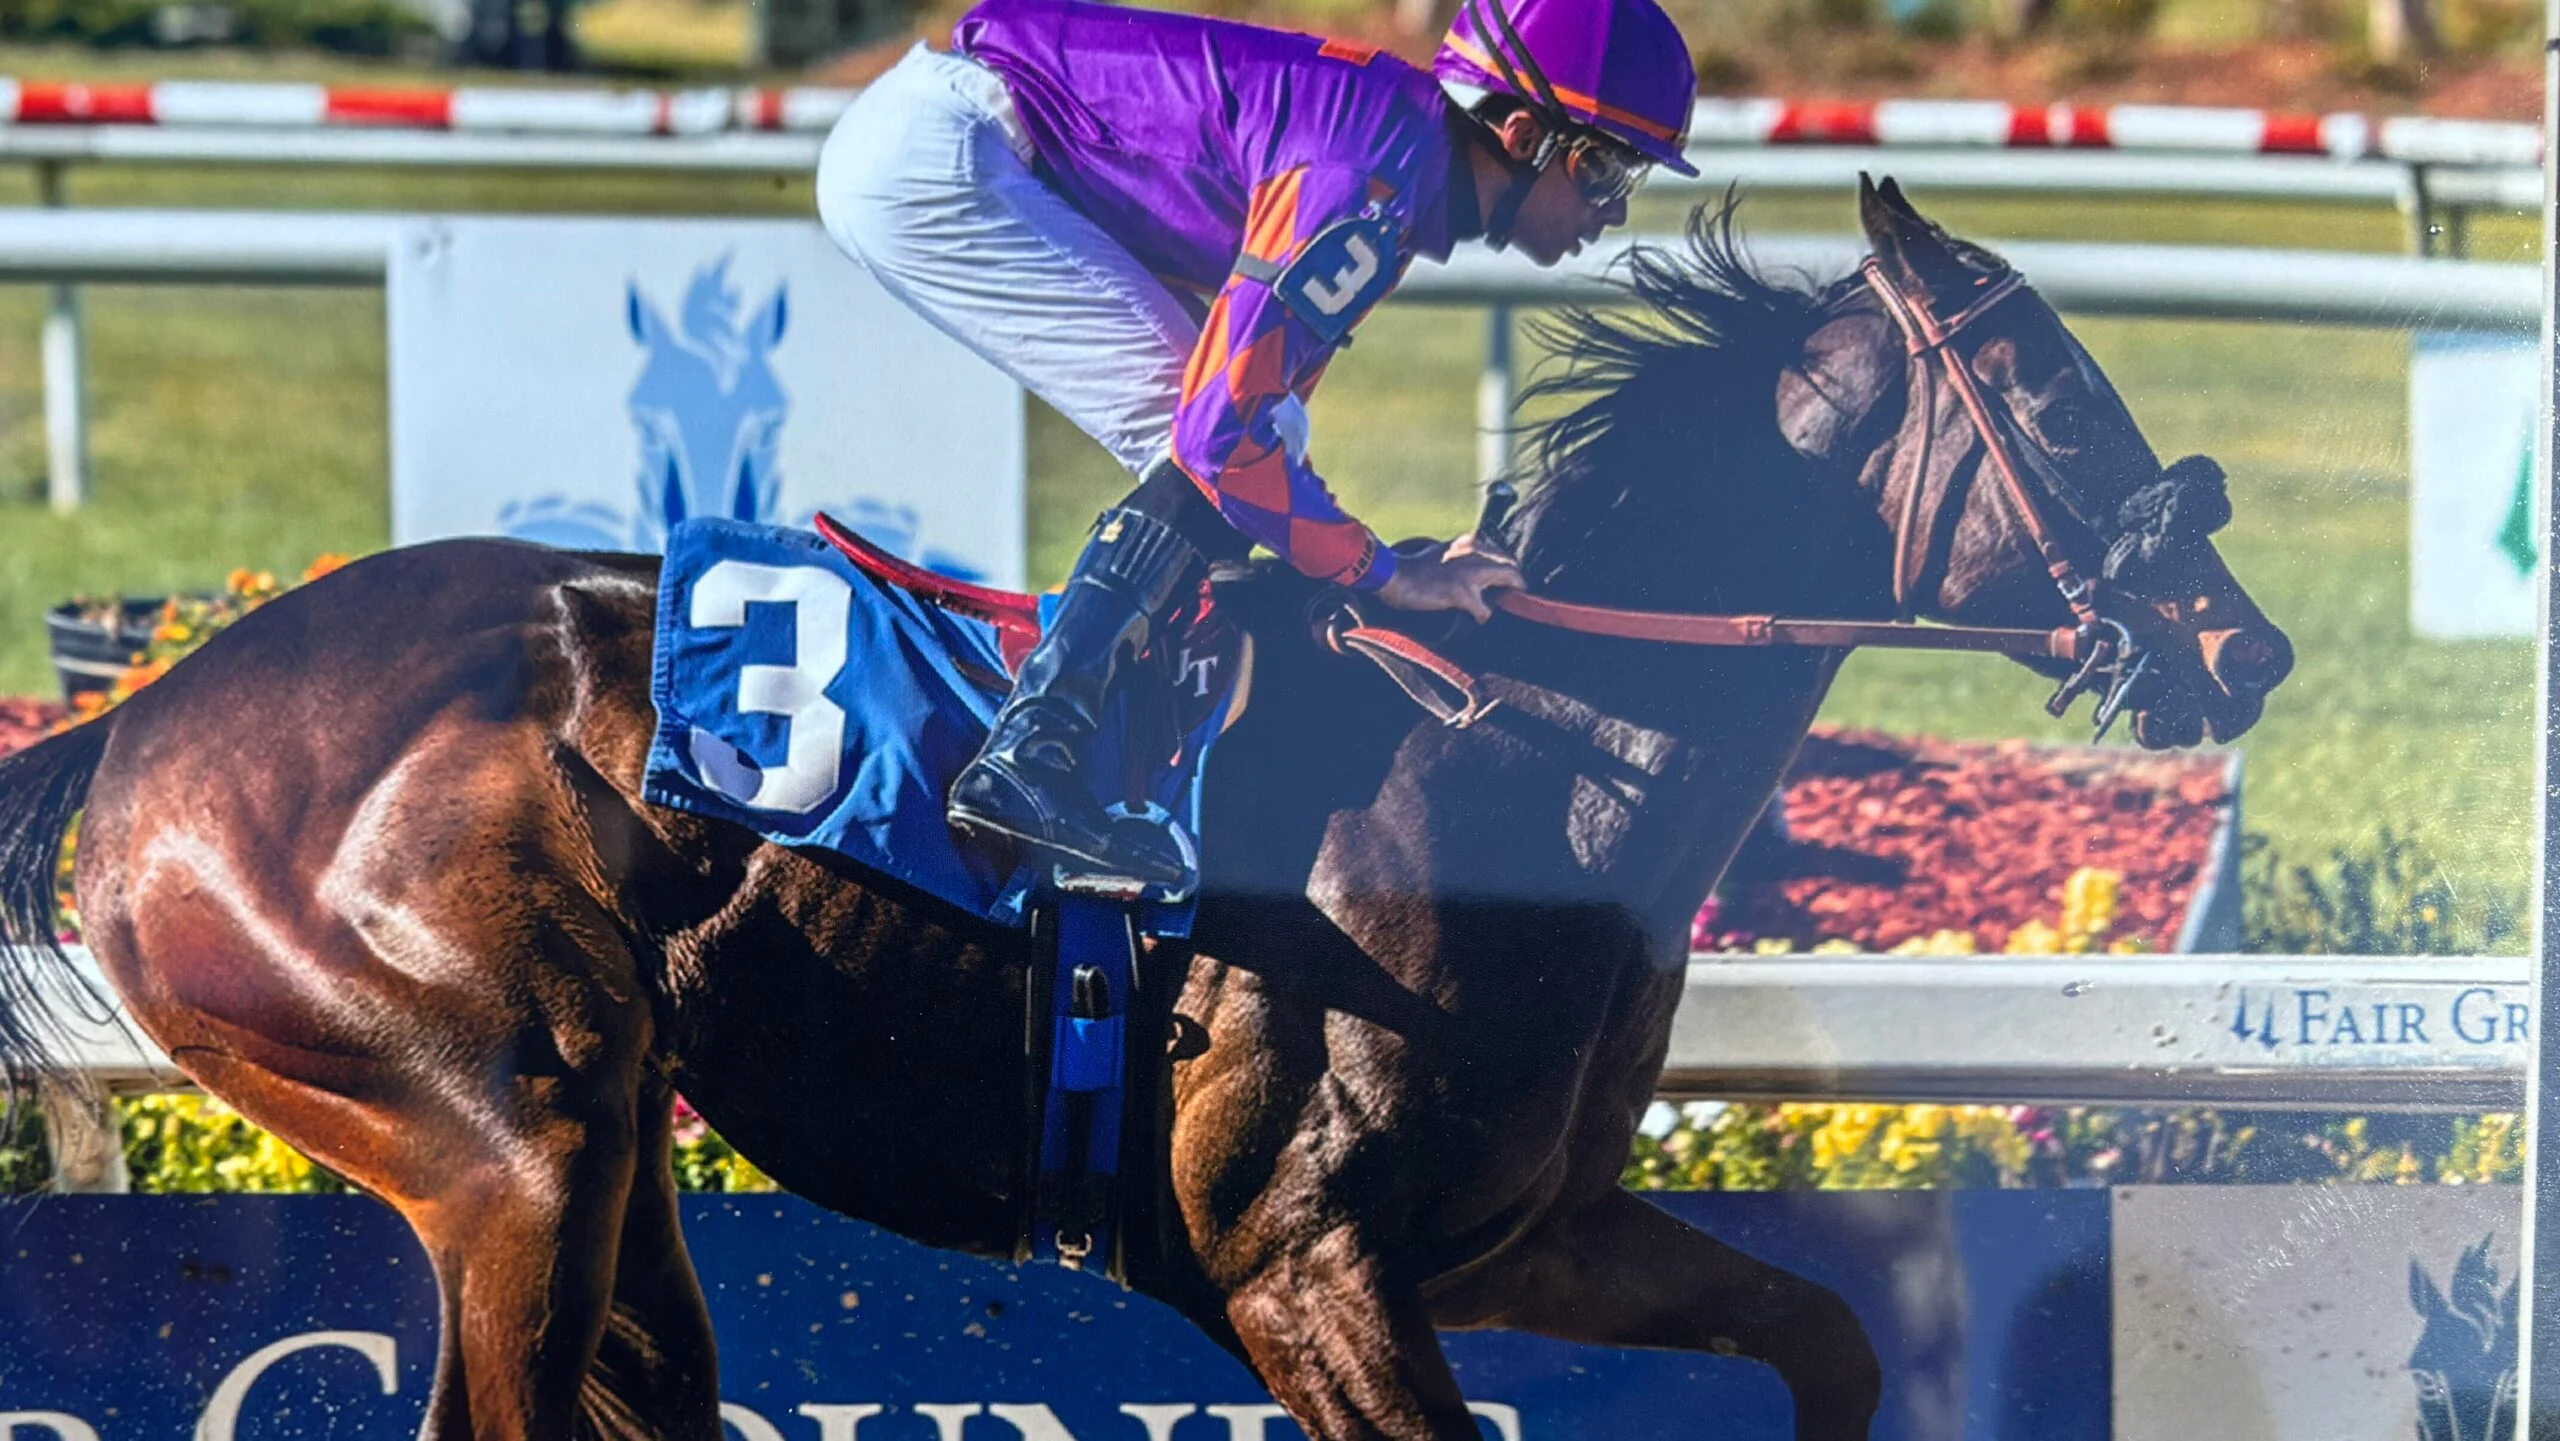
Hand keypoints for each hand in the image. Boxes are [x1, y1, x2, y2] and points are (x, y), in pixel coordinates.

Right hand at [1375, 538, 1523, 622]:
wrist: (1394, 575)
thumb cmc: (1414, 567)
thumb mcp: (1443, 551)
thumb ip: (1463, 555)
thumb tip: (1479, 570)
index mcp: (1469, 542)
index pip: (1502, 553)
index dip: (1508, 570)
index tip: (1509, 582)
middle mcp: (1473, 551)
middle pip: (1511, 565)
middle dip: (1515, 582)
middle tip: (1513, 598)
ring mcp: (1469, 572)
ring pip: (1509, 579)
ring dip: (1506, 597)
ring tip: (1500, 607)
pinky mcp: (1461, 592)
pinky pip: (1485, 609)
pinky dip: (1483, 615)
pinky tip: (1477, 617)